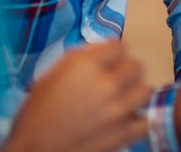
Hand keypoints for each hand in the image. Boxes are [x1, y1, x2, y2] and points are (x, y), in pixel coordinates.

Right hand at [1, 39, 150, 151]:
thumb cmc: (35, 116)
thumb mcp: (50, 77)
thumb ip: (79, 61)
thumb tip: (100, 52)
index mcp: (85, 66)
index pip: (118, 46)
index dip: (112, 53)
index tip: (108, 61)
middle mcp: (107, 84)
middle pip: (135, 66)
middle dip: (125, 71)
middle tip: (114, 80)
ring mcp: (118, 109)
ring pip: (145, 90)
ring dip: (134, 93)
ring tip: (121, 100)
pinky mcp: (123, 133)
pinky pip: (145, 120)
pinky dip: (137, 120)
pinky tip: (124, 121)